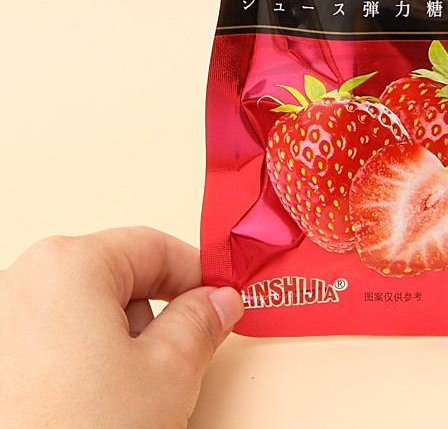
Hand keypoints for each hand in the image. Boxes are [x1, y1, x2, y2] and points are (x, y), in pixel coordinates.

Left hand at [0, 227, 243, 428]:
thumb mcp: (169, 374)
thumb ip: (202, 322)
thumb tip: (218, 302)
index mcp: (67, 265)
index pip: (153, 246)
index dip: (197, 276)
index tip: (219, 301)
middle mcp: (19, 282)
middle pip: (113, 279)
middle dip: (150, 318)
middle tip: (169, 364)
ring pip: (79, 314)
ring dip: (111, 347)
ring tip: (117, 402)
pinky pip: (44, 343)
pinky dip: (73, 366)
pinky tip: (82, 411)